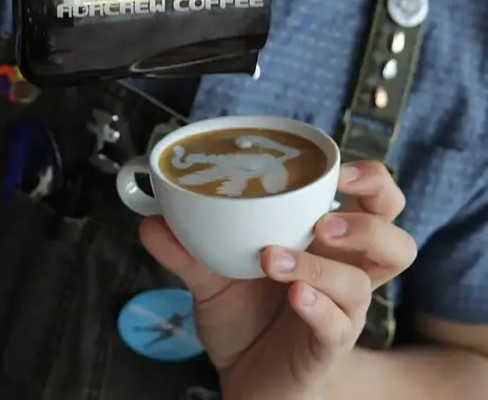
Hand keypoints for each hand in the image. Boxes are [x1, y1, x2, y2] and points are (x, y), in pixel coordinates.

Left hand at [140, 161, 416, 399]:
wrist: (245, 380)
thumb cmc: (246, 314)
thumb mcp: (212, 273)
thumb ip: (186, 247)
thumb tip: (151, 220)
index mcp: (328, 241)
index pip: (376, 201)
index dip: (370, 179)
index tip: (337, 168)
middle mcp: (345, 272)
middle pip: (396, 239)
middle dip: (369, 220)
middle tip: (324, 217)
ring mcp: (342, 312)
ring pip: (363, 282)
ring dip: (321, 265)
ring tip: (277, 258)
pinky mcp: (328, 347)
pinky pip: (337, 326)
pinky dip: (316, 306)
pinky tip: (293, 297)